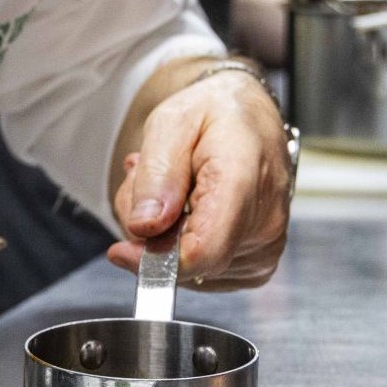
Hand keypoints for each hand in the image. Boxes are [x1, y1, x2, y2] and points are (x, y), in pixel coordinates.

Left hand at [107, 71, 291, 290]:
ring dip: (165, 237)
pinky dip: (182, 245)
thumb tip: (144, 228)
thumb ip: (157, 175)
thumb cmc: (215, 114)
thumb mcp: (171, 123)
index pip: (202, 251)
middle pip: (186, 262)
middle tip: (148, 184)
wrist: (250, 117)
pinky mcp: (258, 262)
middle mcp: (265, 222)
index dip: (153, 260)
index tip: (121, 249)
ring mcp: (265, 247)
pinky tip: (184, 209)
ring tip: (171, 190)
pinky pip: (202, 273)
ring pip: (189, 272)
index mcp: (245, 182)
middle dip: (152, 232)